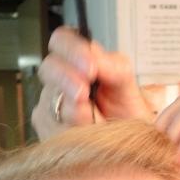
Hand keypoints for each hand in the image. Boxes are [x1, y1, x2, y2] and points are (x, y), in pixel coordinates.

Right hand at [31, 27, 153, 139]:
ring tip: (91, 117)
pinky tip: (86, 132)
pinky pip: (54, 129)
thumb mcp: (127, 84)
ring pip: (51, 102)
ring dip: (73, 111)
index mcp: (77, 60)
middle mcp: (59, 80)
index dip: (71, 50)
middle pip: (49, 68)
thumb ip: (113, 66)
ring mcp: (50, 105)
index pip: (61, 41)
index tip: (90, 67)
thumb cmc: (126, 108)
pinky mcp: (49, 131)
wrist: (130, 139)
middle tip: (84, 91)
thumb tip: (93, 58)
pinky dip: (73, 131)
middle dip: (67, 78)